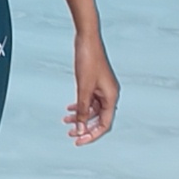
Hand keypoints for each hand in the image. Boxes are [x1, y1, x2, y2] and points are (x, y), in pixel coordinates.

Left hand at [66, 32, 118, 146]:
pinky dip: (80, 105)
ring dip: (80, 116)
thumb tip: (81, 128)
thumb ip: (82, 110)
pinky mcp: (96, 83)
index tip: (79, 140)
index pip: (104, 124)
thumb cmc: (89, 59)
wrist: (87, 38)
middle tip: (71, 134)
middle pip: (99, 119)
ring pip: (92, 109)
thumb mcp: (83, 89)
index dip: (92, 135)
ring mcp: (103, 88)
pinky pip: (89, 100)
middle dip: (85, 127)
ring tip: (66, 121)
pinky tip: (69, 108)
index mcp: (111, 97)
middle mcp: (109, 94)